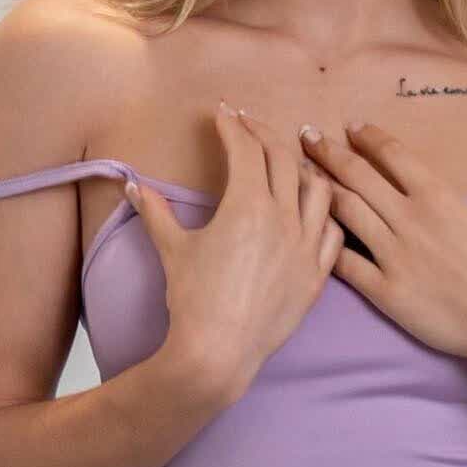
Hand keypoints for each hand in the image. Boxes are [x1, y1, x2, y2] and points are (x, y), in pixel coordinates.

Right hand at [122, 104, 343, 404]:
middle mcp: (284, 219)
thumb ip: (156, 211)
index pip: (246, 149)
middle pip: (283, 159)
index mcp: (248, 205)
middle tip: (249, 127)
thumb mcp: (172, 249)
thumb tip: (132, 185)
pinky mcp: (316, 276)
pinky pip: (333, 233)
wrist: (218, 352)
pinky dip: (326, 213)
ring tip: (288, 162)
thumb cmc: (192, 300)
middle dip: (265, 135)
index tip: (223, 114)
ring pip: (319, 190)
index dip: (233, 126)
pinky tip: (314, 209)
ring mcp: (306, 247)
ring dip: (303, 168)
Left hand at [300, 121, 466, 383]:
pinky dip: (325, 244)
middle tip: (305, 136)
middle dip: (328, 152)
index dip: (368, 137)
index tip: (350, 127)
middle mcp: (410, 219)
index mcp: (438, 197)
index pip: (393, 155)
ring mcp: (394, 255)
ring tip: (298, 175)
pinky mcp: (385, 291)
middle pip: (358, 176)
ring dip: (318, 189)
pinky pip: (346, 263)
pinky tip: (307, 232)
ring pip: (345, 212)